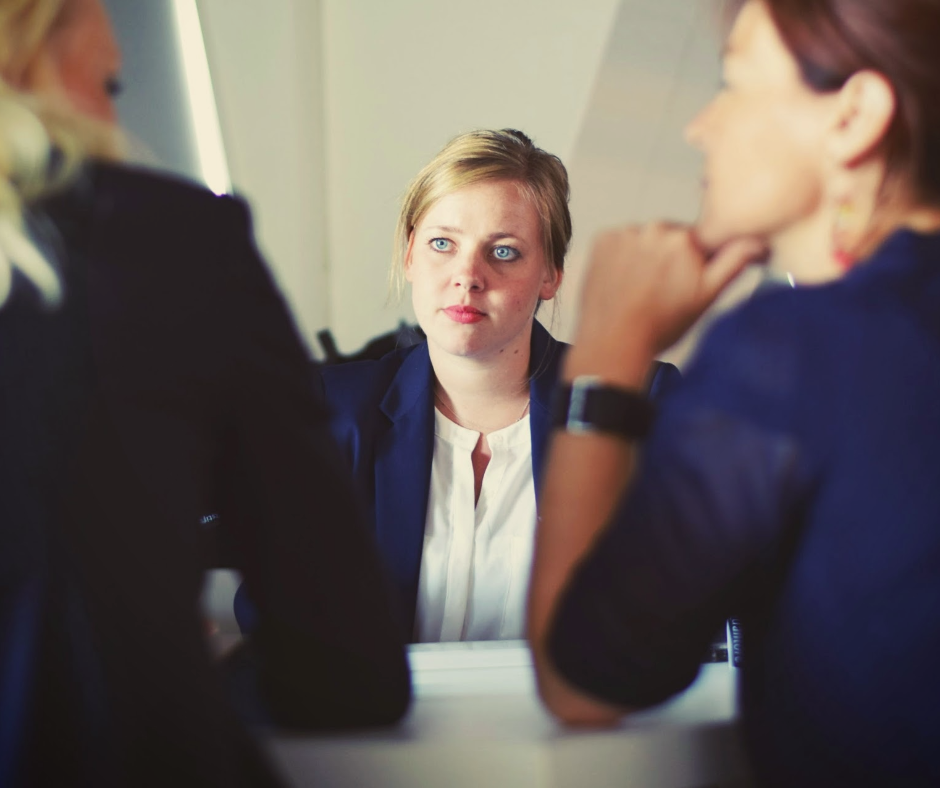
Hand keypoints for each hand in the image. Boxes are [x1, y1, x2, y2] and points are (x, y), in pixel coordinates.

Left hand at [572, 223, 765, 370]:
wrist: (614, 342)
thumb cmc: (660, 325)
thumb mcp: (707, 296)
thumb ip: (734, 262)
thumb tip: (757, 241)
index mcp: (685, 239)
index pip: (698, 240)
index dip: (694, 262)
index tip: (685, 280)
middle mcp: (654, 228)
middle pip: (669, 237)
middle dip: (669, 258)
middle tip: (661, 290)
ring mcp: (625, 233)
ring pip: (644, 239)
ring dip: (644, 256)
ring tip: (640, 289)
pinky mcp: (602, 240)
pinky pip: (619, 241)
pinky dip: (621, 256)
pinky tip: (622, 281)